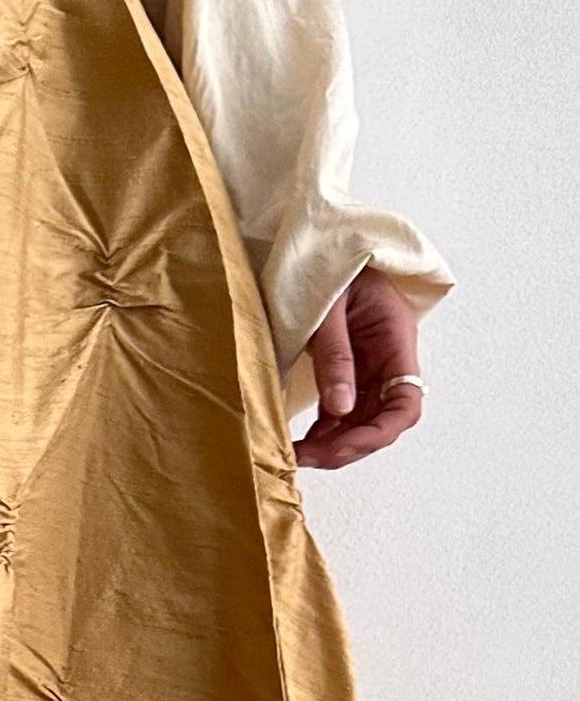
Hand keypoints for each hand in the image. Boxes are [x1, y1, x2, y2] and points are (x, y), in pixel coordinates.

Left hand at [293, 266, 425, 469]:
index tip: (339, 448)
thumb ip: (335, 355)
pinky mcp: (346, 370)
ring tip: (294, 454)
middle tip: (303, 457)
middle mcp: (387, 359)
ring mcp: (368, 366)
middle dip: (346, 445)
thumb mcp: (329, 306)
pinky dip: (324, 430)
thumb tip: (339, 409)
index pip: (406, 402)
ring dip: (332, 443)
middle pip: (381, 420)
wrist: (317, 243)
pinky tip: (300, 441)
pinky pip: (341, 411)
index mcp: (395, 339)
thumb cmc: (328, 263)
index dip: (378, 433)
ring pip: (360, 421)